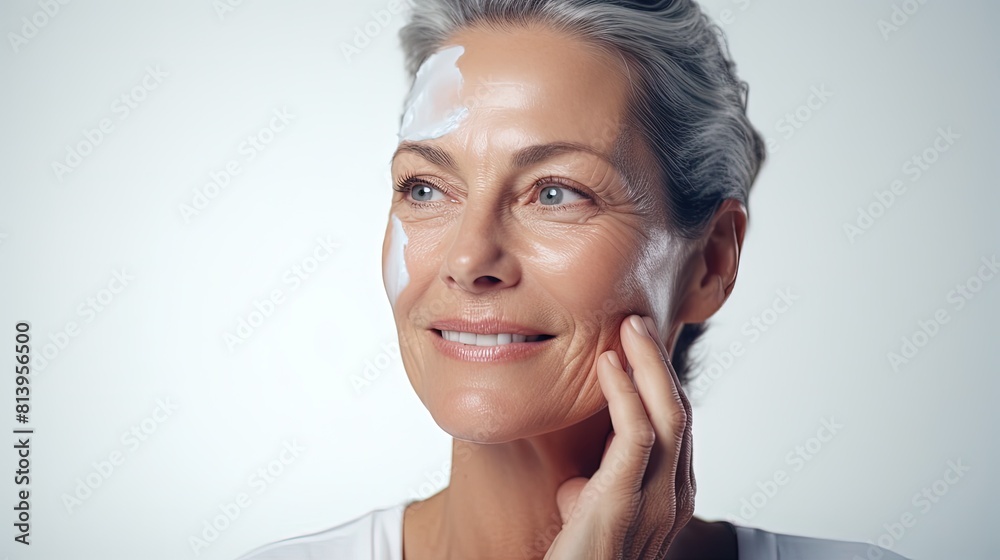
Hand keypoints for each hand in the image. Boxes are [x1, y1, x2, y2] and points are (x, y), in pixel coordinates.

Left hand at [543, 314, 695, 559]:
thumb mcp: (593, 527)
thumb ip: (596, 500)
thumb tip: (575, 486)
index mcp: (672, 497)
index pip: (677, 425)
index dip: (661, 380)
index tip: (638, 343)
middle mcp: (675, 498)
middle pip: (680, 412)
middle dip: (660, 362)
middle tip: (638, 320)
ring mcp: (657, 503)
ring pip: (669, 415)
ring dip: (649, 364)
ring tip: (630, 327)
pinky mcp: (624, 504)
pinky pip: (636, 436)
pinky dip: (625, 393)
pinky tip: (609, 366)